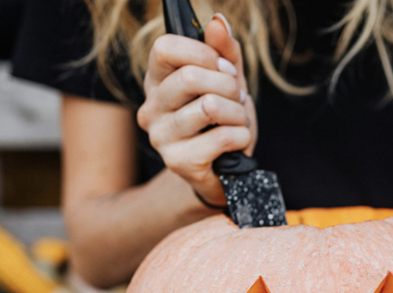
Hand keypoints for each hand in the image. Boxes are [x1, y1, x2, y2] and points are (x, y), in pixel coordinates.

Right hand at [137, 14, 256, 204]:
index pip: (164, 48)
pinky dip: (241, 136)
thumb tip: (217, 23)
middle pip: (190, 77)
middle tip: (237, 98)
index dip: (203, 53)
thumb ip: (225, 51)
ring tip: (237, 120)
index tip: (224, 67)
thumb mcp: (229, 81)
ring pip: (210, 107)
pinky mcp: (178, 162)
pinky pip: (223, 136)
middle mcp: (151, 109)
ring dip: (238, 113)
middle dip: (229, 85)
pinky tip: (236, 142)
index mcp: (157, 82)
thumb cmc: (224, 121)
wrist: (228, 170)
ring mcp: (161, 137)